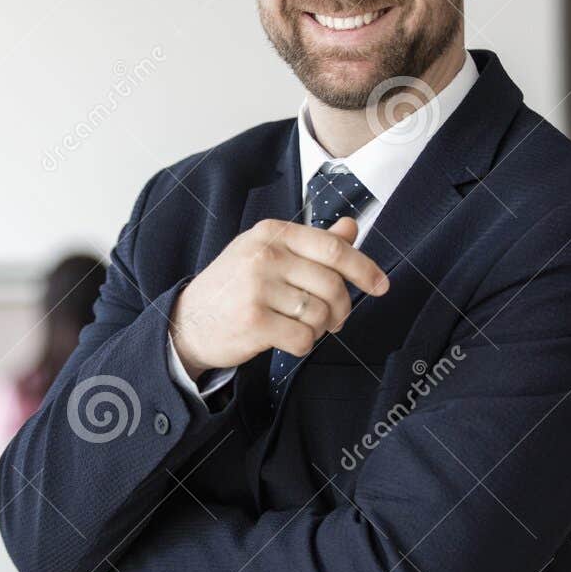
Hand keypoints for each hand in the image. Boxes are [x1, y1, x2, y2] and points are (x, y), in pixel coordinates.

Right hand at [170, 216, 388, 378]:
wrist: (188, 320)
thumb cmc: (235, 286)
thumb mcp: (269, 254)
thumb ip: (312, 243)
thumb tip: (351, 226)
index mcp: (272, 233)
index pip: (333, 248)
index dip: (364, 269)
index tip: (381, 286)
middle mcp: (264, 255)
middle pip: (332, 284)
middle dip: (343, 308)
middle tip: (336, 319)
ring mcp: (257, 288)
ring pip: (320, 314)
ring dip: (321, 328)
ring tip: (304, 327)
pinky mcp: (253, 322)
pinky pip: (304, 338)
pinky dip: (304, 344)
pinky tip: (289, 339)